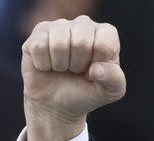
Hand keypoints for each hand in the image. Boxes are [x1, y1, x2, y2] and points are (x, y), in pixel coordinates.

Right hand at [21, 16, 125, 140]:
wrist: (57, 103)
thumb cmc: (87, 92)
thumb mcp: (111, 91)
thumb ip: (114, 79)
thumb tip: (96, 69)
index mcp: (106, 34)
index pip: (104, 44)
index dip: (97, 64)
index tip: (94, 71)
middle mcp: (84, 24)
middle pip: (80, 42)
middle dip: (78, 65)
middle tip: (76, 70)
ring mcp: (60, 26)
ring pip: (58, 44)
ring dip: (60, 65)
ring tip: (63, 68)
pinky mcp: (38, 32)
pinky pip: (39, 47)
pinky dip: (43, 64)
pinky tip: (48, 65)